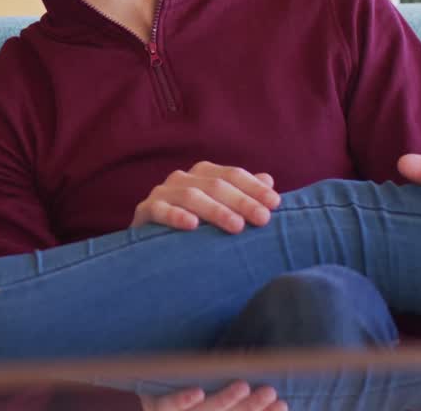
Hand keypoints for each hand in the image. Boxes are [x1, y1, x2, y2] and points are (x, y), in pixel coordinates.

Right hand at [131, 162, 280, 233]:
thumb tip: (268, 180)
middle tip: (262, 219)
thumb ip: (243, 196)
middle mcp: (182, 178)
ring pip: (191, 195)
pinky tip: (192, 225)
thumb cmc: (195, 228)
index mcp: (202, 174)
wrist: (151, 246)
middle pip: (215, 184)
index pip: (232, 174)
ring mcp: (162, 193)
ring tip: (237, 226)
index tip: (275, 203)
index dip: (254, 188)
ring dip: (216, 210)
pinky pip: (160, 210)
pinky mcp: (145, 211)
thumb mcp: (222, 211)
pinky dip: (176, 215)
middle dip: (242, 201)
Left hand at [140, 380, 285, 410]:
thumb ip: (214, 396)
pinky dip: (183, 399)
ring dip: (225, 399)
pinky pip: (169, 403)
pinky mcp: (154, 409)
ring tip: (245, 387)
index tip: (284, 405)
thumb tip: (241, 380)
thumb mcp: (187, 401)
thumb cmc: (162, 404)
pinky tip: (196, 391)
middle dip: (252, 408)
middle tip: (274, 395)